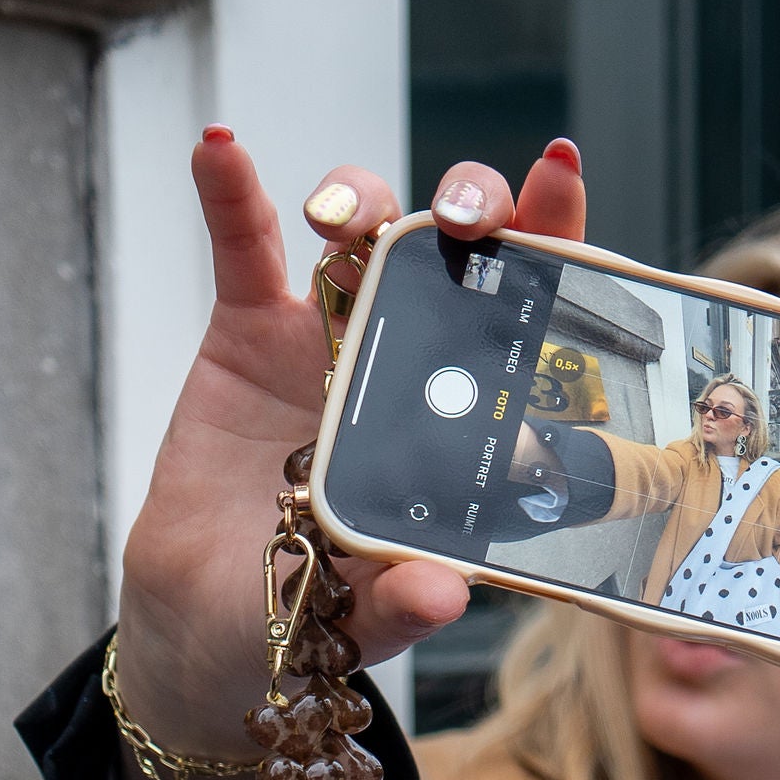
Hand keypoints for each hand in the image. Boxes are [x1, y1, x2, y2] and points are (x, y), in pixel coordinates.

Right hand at [112, 135, 588, 757]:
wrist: (215, 627)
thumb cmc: (317, 618)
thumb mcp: (364, 620)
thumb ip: (402, 603)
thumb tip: (441, 594)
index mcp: (472, 421)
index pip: (531, 318)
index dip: (555, 241)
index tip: (564, 180)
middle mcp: (417, 363)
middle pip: (455, 251)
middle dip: (469, 207)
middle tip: (464, 217)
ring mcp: (332, 339)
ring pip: (362, 234)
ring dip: (362, 199)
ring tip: (344, 215)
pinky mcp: (250, 333)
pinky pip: (243, 250)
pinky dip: (230, 196)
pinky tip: (220, 152)